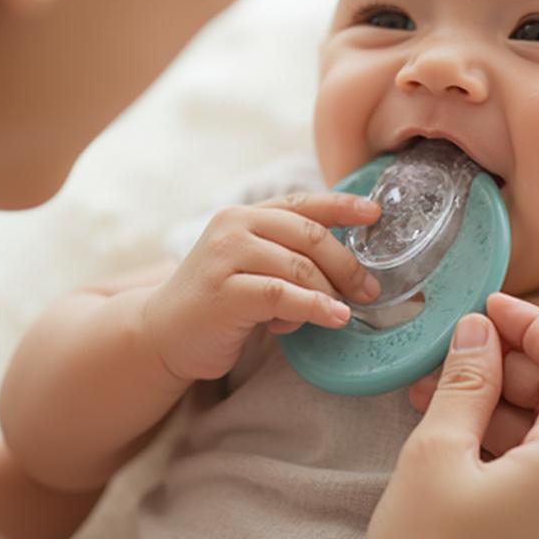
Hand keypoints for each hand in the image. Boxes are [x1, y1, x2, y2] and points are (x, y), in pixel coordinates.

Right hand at [145, 191, 380, 382]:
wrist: (161, 334)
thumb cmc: (218, 302)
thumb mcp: (253, 268)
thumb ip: (288, 257)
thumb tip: (347, 264)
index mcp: (244, 215)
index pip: (303, 203)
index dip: (343, 205)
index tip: (376, 214)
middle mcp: (234, 226)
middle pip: (310, 235)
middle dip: (347, 263)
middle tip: (369, 289)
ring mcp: (226, 257)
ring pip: (300, 266)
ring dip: (332, 290)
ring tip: (347, 310)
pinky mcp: (225, 292)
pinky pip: (283, 295)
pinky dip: (315, 306)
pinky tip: (334, 318)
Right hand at [356, 294, 538, 538]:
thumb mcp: (434, 458)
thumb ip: (466, 381)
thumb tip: (478, 329)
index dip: (529, 320)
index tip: (484, 305)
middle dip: (509, 367)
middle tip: (448, 355)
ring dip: (506, 411)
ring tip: (439, 399)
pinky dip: (517, 453)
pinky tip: (464, 446)